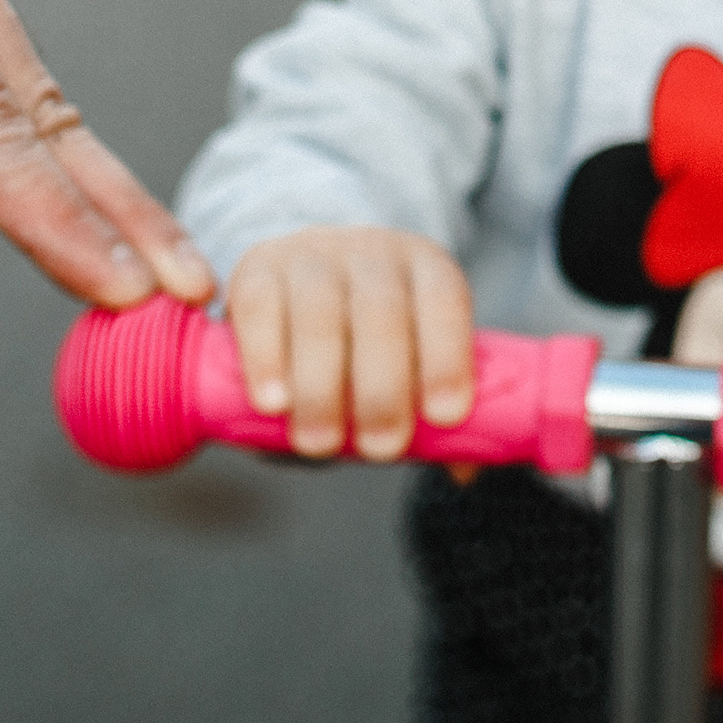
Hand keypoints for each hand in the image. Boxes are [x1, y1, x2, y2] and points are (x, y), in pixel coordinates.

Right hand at [224, 226, 474, 460]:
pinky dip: (266, 359)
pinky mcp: (257, 267)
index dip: (447, 357)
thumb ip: (430, 412)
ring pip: (320, 312)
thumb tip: (464, 469)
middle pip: (382, 312)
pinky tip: (274, 403)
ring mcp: (312, 255)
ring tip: (321, 442)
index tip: (445, 417)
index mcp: (425, 269)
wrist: (296, 289)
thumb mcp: (406, 367)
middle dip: (384, 387)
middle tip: (380, 448)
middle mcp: (372, 253)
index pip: (445, 301)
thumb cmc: (364, 346)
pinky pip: (260, 308)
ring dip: (322, 384)